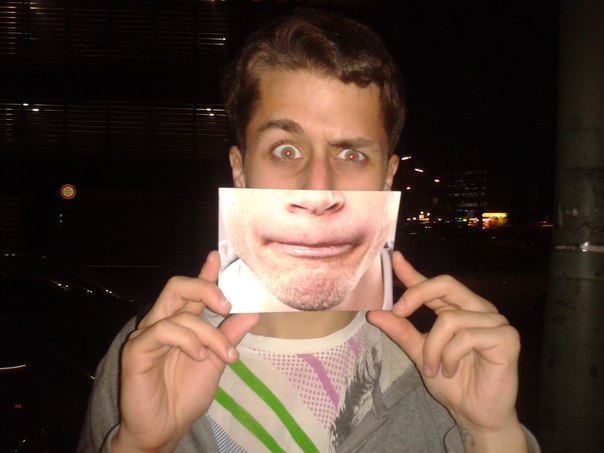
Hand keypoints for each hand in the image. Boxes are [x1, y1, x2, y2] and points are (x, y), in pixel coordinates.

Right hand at [113, 251, 258, 452]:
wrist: (164, 430)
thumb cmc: (185, 396)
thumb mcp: (216, 362)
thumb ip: (229, 336)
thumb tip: (252, 312)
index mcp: (181, 324)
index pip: (191, 291)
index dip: (204, 273)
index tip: (217, 257)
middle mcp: (162, 323)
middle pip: (177, 286)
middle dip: (205, 288)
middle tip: (227, 306)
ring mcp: (147, 335)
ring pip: (178, 312)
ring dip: (209, 332)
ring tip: (224, 355)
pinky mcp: (137, 350)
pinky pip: (163, 331)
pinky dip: (188, 341)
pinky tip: (199, 357)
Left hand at [368, 251, 526, 451]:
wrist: (475, 415)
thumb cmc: (452, 384)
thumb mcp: (420, 354)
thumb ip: (401, 331)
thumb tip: (374, 312)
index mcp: (457, 310)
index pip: (434, 284)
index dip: (413, 271)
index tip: (393, 258)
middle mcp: (477, 309)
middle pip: (446, 283)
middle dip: (416, 295)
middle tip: (398, 312)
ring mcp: (495, 322)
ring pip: (450, 318)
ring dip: (433, 347)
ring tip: (434, 369)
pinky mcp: (507, 338)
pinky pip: (468, 336)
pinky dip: (451, 355)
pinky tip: (451, 370)